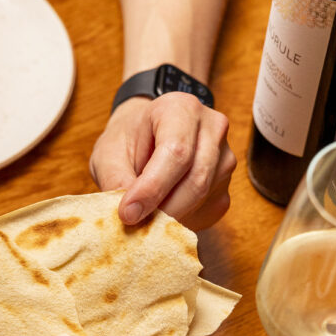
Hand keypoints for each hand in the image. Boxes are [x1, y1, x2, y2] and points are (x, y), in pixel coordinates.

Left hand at [89, 92, 235, 229]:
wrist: (148, 136)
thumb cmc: (128, 142)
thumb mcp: (108, 154)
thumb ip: (115, 180)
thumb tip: (130, 213)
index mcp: (181, 109)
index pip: (176, 152)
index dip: (152, 188)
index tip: (127, 214)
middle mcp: (212, 129)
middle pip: (196, 180)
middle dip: (162, 211)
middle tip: (134, 225)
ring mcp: (225, 158)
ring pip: (202, 200)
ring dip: (170, 218)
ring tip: (144, 216)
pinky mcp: (227, 187)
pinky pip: (207, 213)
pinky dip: (182, 222)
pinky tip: (162, 214)